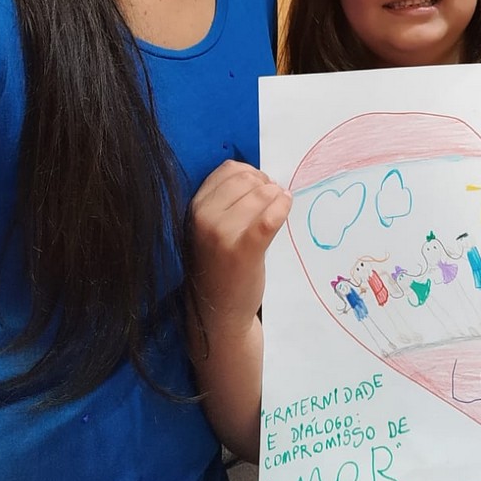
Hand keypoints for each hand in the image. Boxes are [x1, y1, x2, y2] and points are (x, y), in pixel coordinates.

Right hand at [188, 159, 291, 338]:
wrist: (219, 311)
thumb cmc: (218, 264)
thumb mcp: (208, 226)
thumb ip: (223, 198)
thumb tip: (257, 173)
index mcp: (194, 208)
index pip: (228, 169)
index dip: (250, 173)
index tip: (259, 187)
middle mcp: (204, 218)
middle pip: (248, 179)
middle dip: (265, 184)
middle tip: (272, 199)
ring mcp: (223, 234)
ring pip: (262, 194)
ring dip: (277, 195)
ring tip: (278, 207)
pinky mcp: (245, 249)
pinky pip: (271, 215)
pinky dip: (283, 205)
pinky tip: (286, 206)